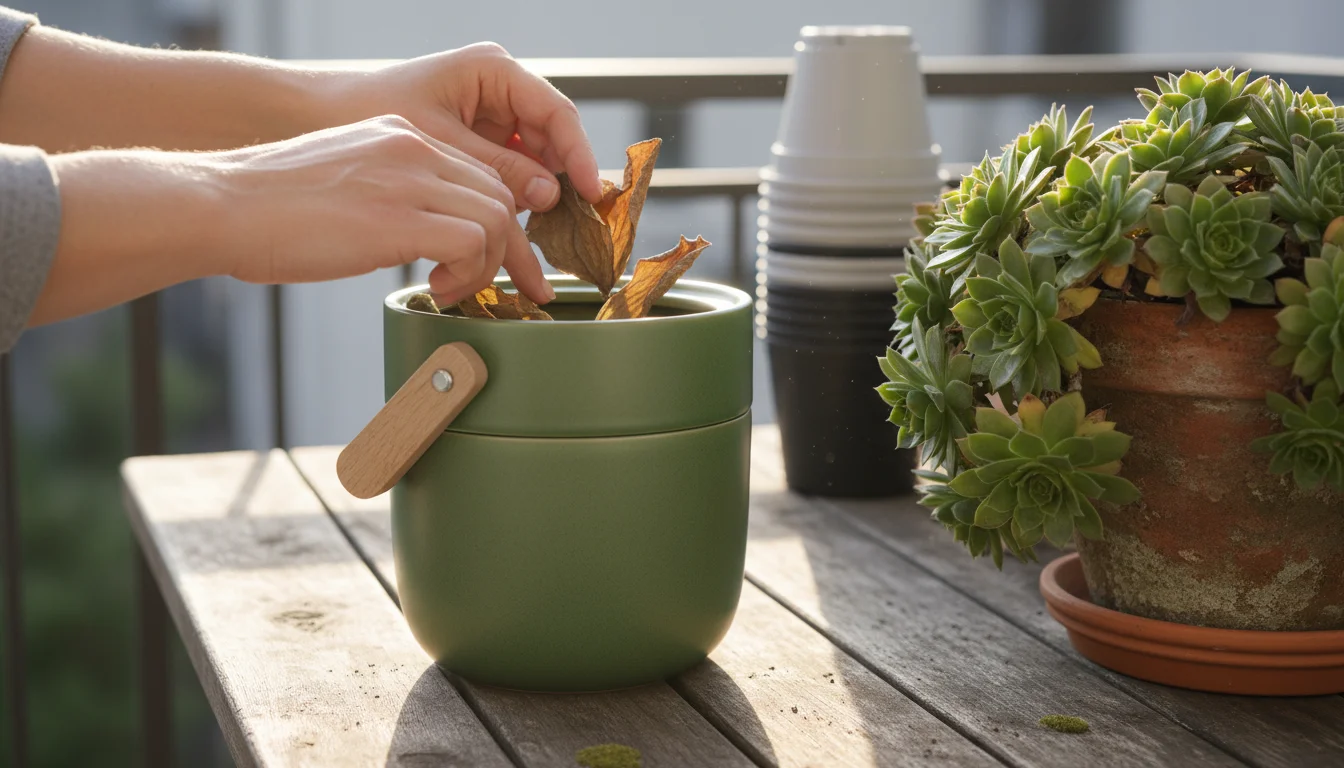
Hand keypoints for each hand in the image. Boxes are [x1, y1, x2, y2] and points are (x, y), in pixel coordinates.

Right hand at [218, 115, 551, 303]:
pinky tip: (437, 288)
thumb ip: (385, 190)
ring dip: (485, 265)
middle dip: (502, 248)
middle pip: (498, 194)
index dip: (490, 221)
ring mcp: (408, 179)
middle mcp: (412, 147)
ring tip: (449, 288)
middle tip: (474, 283)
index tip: (479, 258)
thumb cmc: (269, 206)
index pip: (477, 172)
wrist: (222, 205)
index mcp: (399, 135)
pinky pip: (474, 243)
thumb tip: (415, 232)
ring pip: (497, 218)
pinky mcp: (399, 219)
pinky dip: (469, 274)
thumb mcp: (342, 178)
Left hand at [319, 43, 603, 210]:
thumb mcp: (438, 143)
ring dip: (534, 204)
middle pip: (551, 144)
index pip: (556, 113)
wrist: (313, 119)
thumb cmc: (363, 112)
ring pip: (533, 166)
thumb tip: (550, 196)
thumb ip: (497, 168)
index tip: (591, 195)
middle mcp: (499, 92)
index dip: (579, 156)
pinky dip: (509, 207)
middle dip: (557, 188)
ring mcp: (490, 120)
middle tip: (568, 232)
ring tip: (533, 245)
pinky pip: (508, 177)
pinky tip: (505, 238)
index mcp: (492, 71)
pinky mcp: (476, 147)